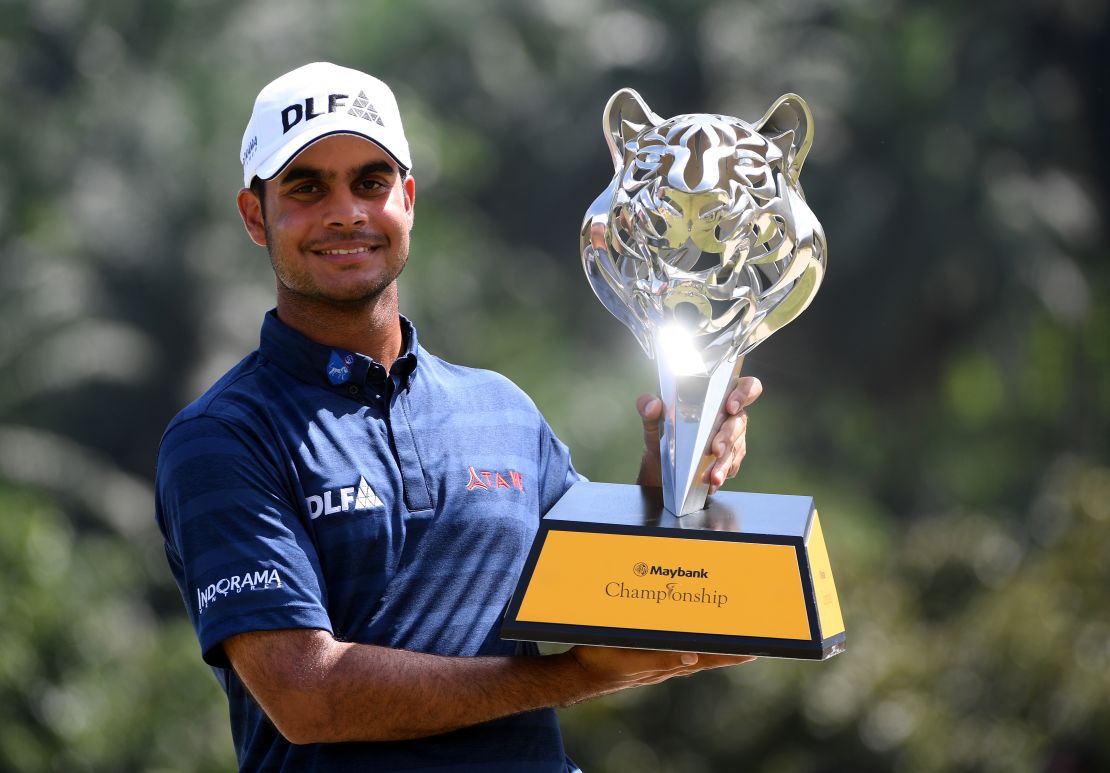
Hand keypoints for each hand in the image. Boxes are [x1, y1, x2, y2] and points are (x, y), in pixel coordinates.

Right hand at [565, 645, 753, 695]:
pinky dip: (689, 646)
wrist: (577, 674)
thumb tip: (693, 657)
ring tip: (730, 643)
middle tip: (752, 644)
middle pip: (705, 656)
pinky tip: (691, 643)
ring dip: (712, 648)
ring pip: (692, 654)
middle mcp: (666, 664)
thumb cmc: (602, 664)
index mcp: (667, 663)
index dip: (731, 654)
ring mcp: (656, 663)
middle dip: (728, 650)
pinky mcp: (644, 658)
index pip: (708, 657)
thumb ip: (660, 659)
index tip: (755, 650)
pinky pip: (674, 650)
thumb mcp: (630, 660)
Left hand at [636, 376, 762, 493]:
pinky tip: (711, 482)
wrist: (661, 469)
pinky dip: (721, 474)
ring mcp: (732, 440)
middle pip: (740, 422)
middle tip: (715, 449)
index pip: (744, 387)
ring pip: (737, 448)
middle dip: (728, 436)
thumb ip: (648, 409)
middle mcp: (728, 417)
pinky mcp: (731, 460)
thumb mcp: (652, 422)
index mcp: (717, 398)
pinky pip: (732, 466)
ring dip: (724, 463)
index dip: (743, 393)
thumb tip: (652, 405)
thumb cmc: (664, 437)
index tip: (730, 406)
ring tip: (712, 476)